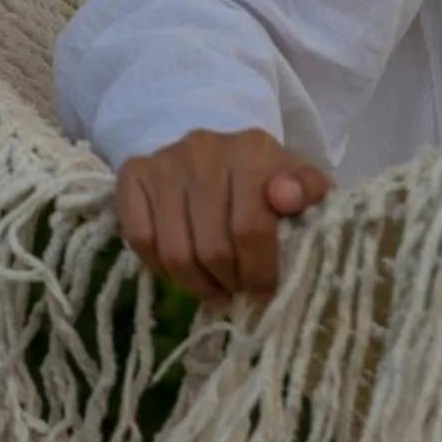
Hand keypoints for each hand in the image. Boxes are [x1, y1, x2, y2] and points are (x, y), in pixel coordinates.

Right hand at [114, 127, 332, 304]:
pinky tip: (181, 270)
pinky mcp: (133, 174)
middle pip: (211, 246)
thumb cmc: (264, 177)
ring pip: (174, 251)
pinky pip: (140, 239)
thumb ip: (308, 190)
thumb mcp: (300, 181)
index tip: (265, 292)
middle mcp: (204, 149)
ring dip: (196, 284)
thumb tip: (287, 197)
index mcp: (252, 149)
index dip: (259, 271)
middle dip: (229, 282)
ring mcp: (164, 161)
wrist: (217, 152)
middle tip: (237, 292)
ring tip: (214, 288)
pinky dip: (159, 267)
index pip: (251, 227)